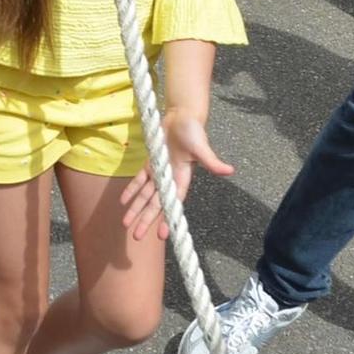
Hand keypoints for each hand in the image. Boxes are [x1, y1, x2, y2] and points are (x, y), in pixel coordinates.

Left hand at [119, 110, 233, 239]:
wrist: (183, 116)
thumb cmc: (193, 131)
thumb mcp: (202, 147)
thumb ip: (212, 161)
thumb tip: (230, 171)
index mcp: (182, 178)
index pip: (173, 203)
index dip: (168, 218)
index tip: (162, 235)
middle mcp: (170, 179)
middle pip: (155, 204)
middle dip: (146, 219)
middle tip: (136, 236)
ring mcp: (159, 172)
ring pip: (145, 195)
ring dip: (136, 209)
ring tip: (126, 224)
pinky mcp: (151, 163)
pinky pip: (139, 179)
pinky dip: (131, 189)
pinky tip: (123, 201)